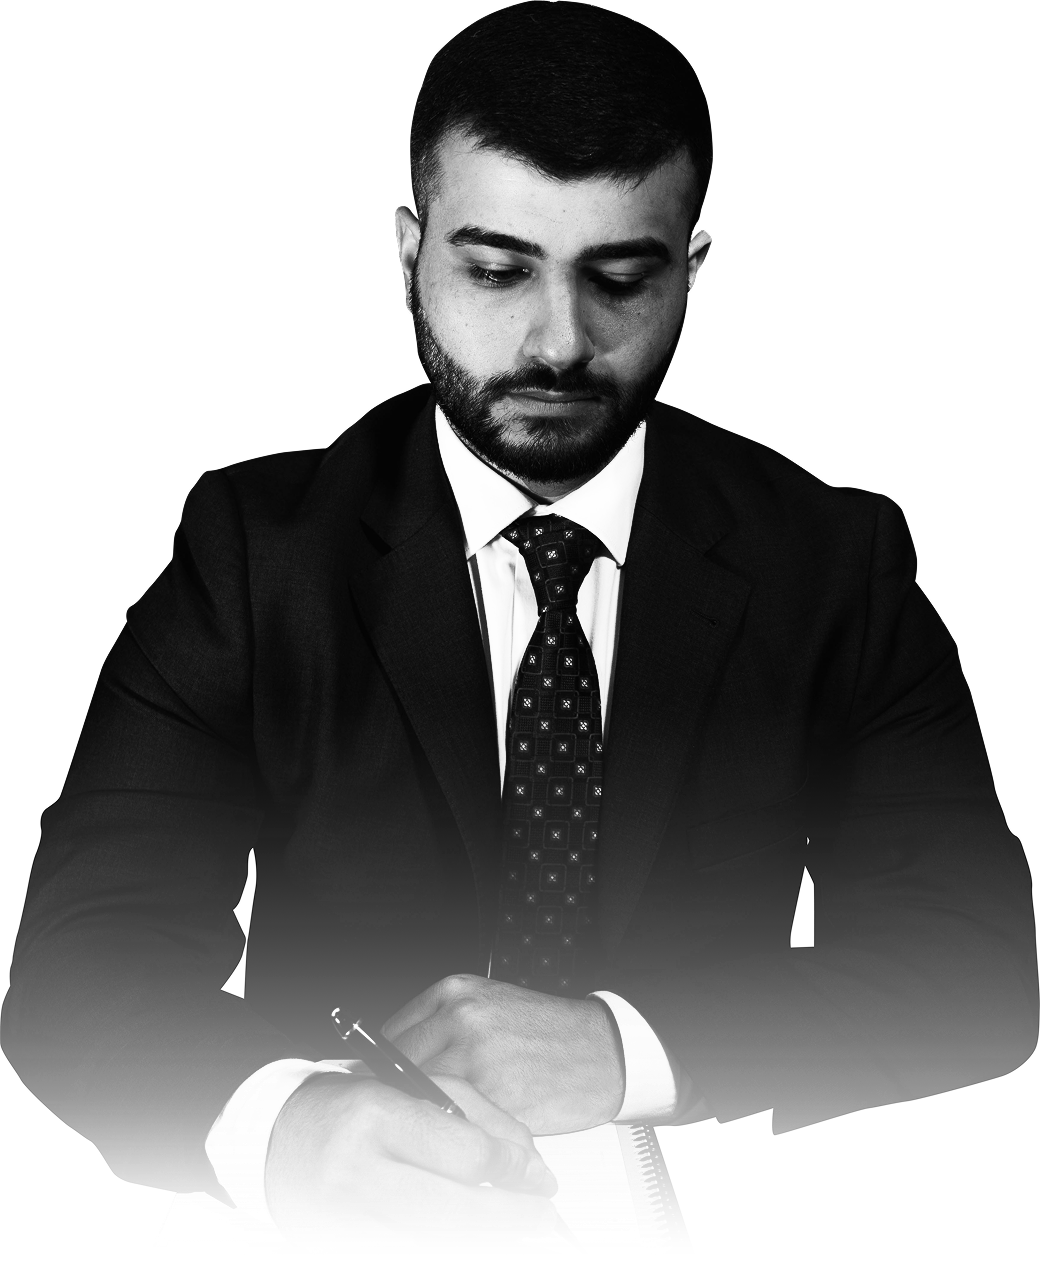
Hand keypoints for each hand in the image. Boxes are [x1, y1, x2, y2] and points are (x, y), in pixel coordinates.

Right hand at [265, 1072, 558, 1244]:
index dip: (514, 1168)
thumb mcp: (413, 1084)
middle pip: (458, 1208)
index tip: (539, 1172)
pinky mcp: (349, 1246)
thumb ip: (474, 1113)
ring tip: (518, 1218)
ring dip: (489, 1230)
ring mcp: (352, 1216)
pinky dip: (451, 1236)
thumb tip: (524, 1156)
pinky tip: (473, 1226)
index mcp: (379, 1116)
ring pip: (441, 1234)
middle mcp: (361, 1170)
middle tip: (544, 1212)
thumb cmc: (350, 1102)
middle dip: (512, 1215)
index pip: (467, 1155)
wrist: (277, 1136)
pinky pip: (416, 1243)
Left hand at [380, 974, 624, 1134]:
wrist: (602, 1048)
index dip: (382, 1069)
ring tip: (433, 1129)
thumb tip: (394, 1059)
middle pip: (400, 1071)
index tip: (380, 1087)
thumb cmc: (545, 1030)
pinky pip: (458, 1123)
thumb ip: (440, 1025)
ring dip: (424, 1120)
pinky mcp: (496, 1097)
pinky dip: (456, 1135)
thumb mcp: (487, 1004)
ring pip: (424, 1101)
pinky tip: (465, 1136)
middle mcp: (461, 1019)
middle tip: (402, 1115)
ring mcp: (478, 1058)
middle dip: (399, 1098)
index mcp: (454, 992)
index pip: (390, 1036)